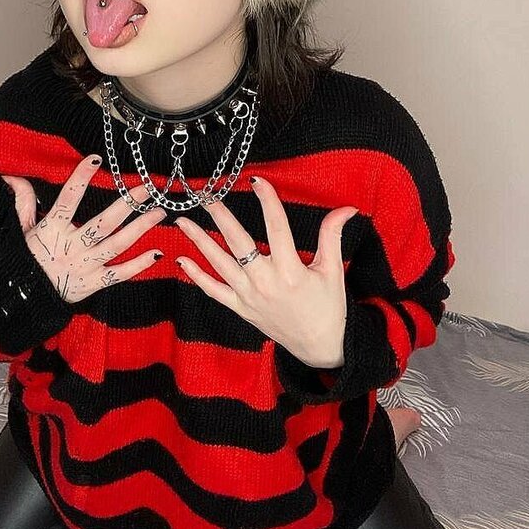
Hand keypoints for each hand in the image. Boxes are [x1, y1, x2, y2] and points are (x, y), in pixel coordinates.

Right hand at [0, 157, 165, 303]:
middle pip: (104, 222)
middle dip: (127, 203)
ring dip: (139, 228)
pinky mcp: (92, 284)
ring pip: (116, 245)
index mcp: (52, 229)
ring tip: (158, 212)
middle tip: (147, 187)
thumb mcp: (20, 230)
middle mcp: (71, 246)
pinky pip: (119, 274)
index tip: (96, 159)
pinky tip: (156, 253)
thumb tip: (13, 177)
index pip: (68, 199)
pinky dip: (138, 265)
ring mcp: (84, 266)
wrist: (22, 299)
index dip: (80, 178)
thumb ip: (23, 202)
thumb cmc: (24, 260)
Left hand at [174, 177, 358, 368]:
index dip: (267, 201)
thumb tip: (347, 208)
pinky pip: (214, 291)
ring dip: (199, 242)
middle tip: (206, 196)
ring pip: (219, 264)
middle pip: (239, 243)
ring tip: (182, 221)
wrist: (320, 347)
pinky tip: (181, 260)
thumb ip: (332, 236)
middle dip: (221, 217)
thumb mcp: (333, 270)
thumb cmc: (329, 308)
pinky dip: (197, 276)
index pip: (276, 227)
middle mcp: (266, 282)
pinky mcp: (241, 308)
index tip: (257, 181)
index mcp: (291, 270)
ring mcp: (250, 297)